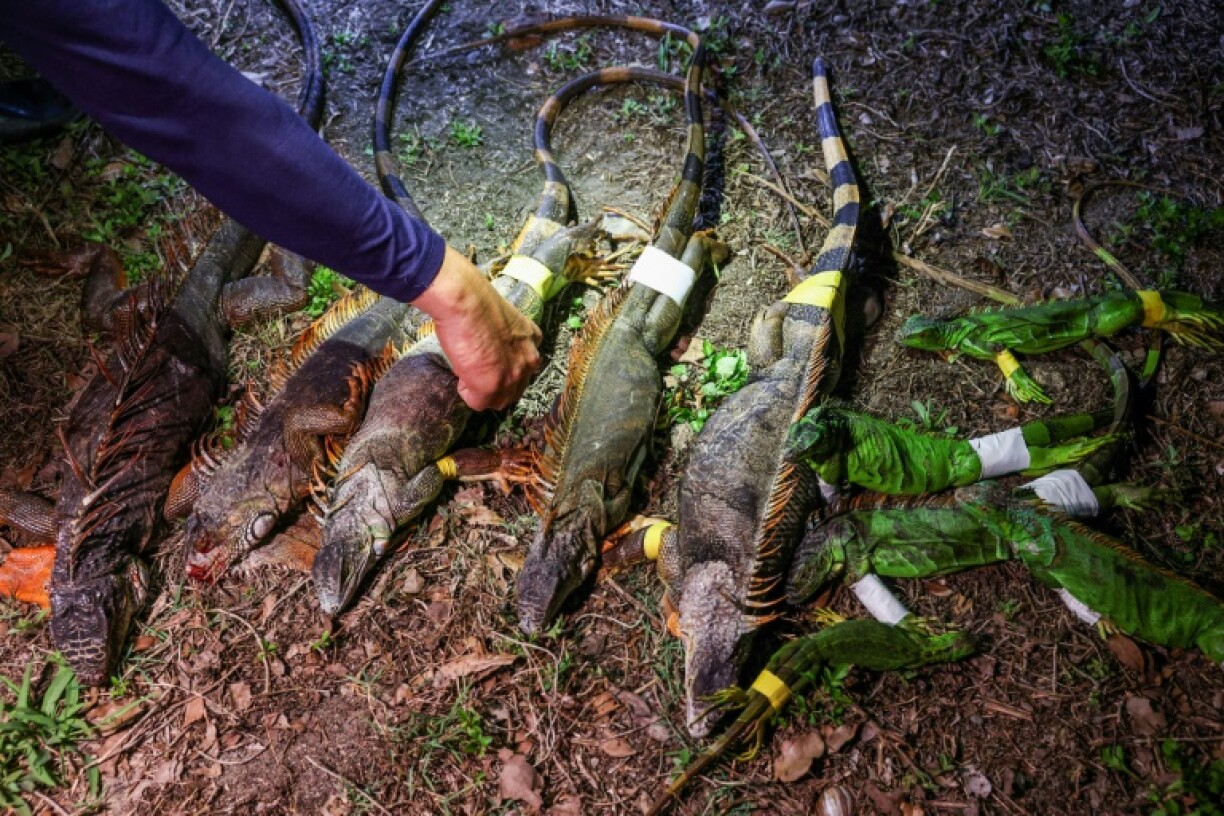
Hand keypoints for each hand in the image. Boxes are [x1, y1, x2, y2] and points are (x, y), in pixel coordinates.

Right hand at [413, 246, 541, 410]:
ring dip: (481, 391)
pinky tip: (460, 371)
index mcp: (533, 339)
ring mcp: (512, 375)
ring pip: (498, 401)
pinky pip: (478, 403)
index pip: (525, 368)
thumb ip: (506, 338)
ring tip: (467, 369)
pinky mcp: (492, 385)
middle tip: (475, 370)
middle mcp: (528, 360)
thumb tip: (490, 350)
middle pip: (514, 390)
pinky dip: (466, 392)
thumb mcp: (503, 318)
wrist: (465, 299)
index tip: (488, 360)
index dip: (503, 368)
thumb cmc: (475, 300)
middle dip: (495, 385)